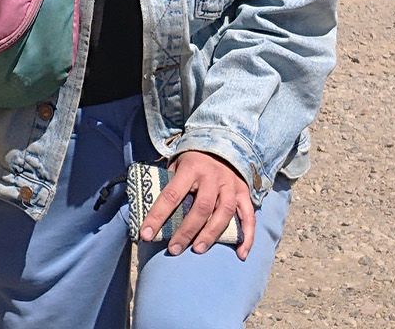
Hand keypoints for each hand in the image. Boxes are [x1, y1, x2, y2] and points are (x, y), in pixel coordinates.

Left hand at [138, 150, 256, 259]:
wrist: (223, 141)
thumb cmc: (193, 160)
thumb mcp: (177, 164)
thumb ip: (169, 185)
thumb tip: (151, 213)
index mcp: (191, 168)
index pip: (171, 195)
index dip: (157, 216)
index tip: (145, 234)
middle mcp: (213, 176)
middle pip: (201, 207)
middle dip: (186, 231)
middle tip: (174, 249)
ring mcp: (231, 184)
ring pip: (224, 212)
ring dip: (211, 234)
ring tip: (197, 249)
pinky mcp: (244, 192)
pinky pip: (249, 216)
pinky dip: (247, 237)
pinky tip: (241, 254)